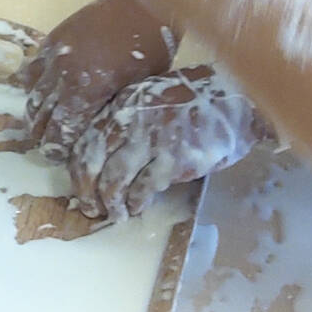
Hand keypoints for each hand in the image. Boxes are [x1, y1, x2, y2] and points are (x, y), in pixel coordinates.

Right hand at [20, 0, 178, 160]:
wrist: (144, 4)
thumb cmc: (151, 49)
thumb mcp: (138, 89)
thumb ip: (112, 111)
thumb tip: (98, 134)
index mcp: (87, 90)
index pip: (60, 130)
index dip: (57, 148)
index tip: (58, 157)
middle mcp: (63, 74)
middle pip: (40, 116)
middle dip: (42, 136)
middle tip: (48, 147)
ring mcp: (55, 54)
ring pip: (32, 94)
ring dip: (35, 113)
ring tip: (42, 125)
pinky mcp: (53, 39)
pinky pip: (32, 68)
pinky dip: (33, 84)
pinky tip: (41, 93)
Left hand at [66, 68, 271, 220]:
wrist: (234, 97)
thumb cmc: (191, 99)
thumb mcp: (149, 99)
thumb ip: (126, 120)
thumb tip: (104, 156)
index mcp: (121, 105)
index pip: (85, 142)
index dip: (77, 170)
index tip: (80, 187)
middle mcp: (130, 121)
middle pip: (92, 163)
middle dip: (87, 192)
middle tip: (91, 209)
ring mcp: (152, 140)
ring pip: (114, 179)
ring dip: (110, 203)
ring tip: (114, 214)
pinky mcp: (175, 159)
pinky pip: (144, 188)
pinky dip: (136, 202)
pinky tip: (137, 208)